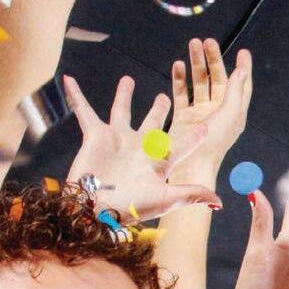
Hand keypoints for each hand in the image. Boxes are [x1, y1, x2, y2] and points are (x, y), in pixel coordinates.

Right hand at [64, 70, 220, 220]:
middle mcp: (138, 148)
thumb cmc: (131, 207)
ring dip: (123, 96)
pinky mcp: (95, 136)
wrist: (95, 209)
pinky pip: (84, 111)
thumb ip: (191, 194)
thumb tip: (219, 202)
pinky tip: (69, 80)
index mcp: (158, 161)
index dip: (192, 137)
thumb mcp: (166, 199)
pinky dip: (76, 96)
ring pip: (121, 111)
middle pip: (151, 124)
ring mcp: (117, 140)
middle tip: (165, 97)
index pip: (180, 146)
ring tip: (127, 79)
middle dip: (158, 110)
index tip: (205, 127)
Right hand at [170, 38, 250, 178]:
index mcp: (234, 112)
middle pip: (218, 78)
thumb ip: (235, 92)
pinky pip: (181, 93)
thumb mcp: (229, 116)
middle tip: (208, 41)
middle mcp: (218, 111)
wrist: (190, 167)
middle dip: (213, 59)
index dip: (243, 68)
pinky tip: (178, 65)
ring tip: (192, 44)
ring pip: (199, 82)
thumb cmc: (213, 145)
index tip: (243, 52)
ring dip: (196, 63)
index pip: (241, 85)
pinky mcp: (183, 117)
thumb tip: (242, 70)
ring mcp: (200, 113)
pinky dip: (179, 78)